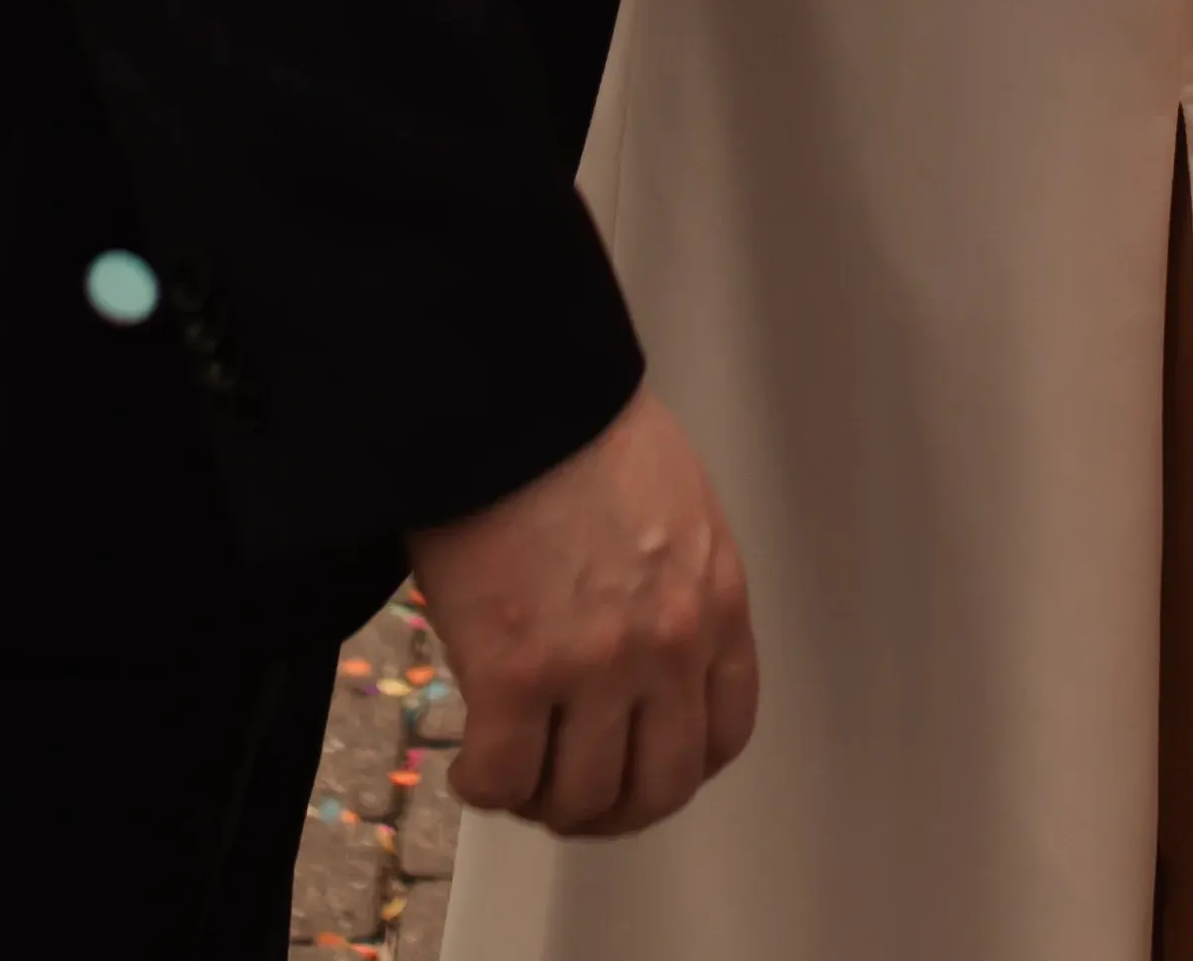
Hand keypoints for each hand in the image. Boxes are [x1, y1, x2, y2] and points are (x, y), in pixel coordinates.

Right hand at [411, 386, 755, 839]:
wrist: (511, 385)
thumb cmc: (577, 419)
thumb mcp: (670, 501)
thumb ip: (670, 580)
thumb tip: (632, 634)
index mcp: (715, 599)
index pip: (723, 734)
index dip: (674, 767)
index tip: (638, 767)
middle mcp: (669, 647)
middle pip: (654, 789)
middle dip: (609, 807)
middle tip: (570, 794)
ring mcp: (594, 667)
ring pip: (578, 798)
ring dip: (542, 800)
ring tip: (512, 775)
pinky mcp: (514, 674)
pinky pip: (503, 778)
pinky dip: (484, 787)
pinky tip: (469, 765)